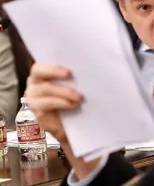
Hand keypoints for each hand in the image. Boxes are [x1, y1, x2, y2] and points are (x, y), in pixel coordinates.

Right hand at [26, 63, 100, 180]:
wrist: (74, 122)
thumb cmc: (75, 97)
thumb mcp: (76, 83)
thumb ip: (75, 74)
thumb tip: (88, 65)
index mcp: (42, 72)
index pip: (41, 63)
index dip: (52, 65)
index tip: (67, 68)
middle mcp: (34, 82)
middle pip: (38, 72)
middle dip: (54, 71)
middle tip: (69, 74)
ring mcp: (33, 97)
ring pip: (45, 89)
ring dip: (64, 91)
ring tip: (78, 97)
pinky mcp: (37, 111)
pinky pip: (47, 104)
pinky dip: (62, 103)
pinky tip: (73, 104)